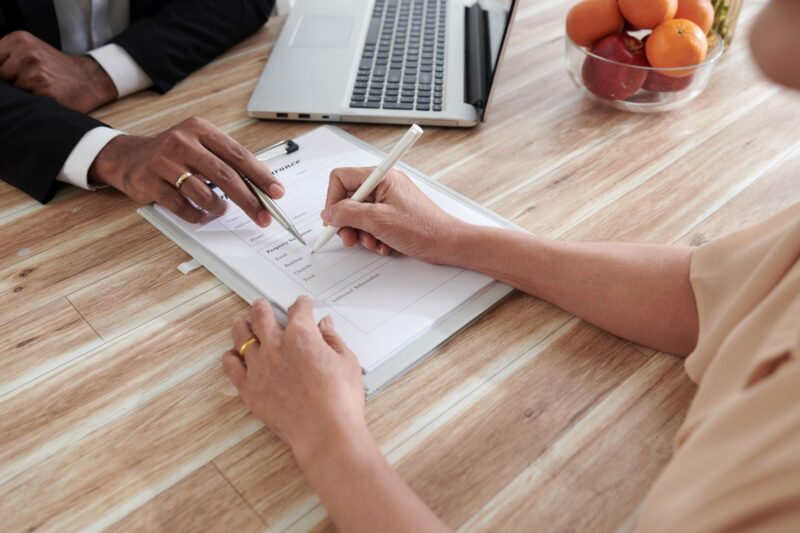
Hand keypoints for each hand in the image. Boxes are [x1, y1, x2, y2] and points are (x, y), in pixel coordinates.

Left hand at [0, 31, 116, 112]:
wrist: (90, 80)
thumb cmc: (60, 70)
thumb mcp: (32, 51)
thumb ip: (9, 58)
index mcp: (20, 40)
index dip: (2, 72)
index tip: (12, 76)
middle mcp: (26, 53)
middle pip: (0, 75)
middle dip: (10, 82)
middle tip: (30, 82)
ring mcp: (35, 72)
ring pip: (11, 89)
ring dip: (22, 93)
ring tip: (38, 89)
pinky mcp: (43, 90)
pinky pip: (26, 100)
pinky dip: (33, 101)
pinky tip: (45, 96)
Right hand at [89, 117, 284, 225]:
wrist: (129, 157)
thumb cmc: (175, 155)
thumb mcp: (202, 147)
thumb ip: (230, 161)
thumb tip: (264, 182)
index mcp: (200, 130)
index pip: (238, 154)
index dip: (260, 175)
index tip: (277, 192)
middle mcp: (182, 142)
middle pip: (225, 175)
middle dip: (248, 200)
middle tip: (263, 216)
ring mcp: (164, 161)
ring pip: (203, 192)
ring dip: (218, 208)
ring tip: (221, 210)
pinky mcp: (149, 181)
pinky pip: (181, 206)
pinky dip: (196, 215)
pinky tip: (201, 215)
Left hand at [222, 297, 366, 464]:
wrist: (325, 431)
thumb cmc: (340, 400)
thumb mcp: (347, 362)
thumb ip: (333, 340)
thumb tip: (326, 326)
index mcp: (302, 336)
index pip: (298, 310)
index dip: (301, 304)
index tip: (301, 304)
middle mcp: (276, 346)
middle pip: (261, 316)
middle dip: (262, 307)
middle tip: (261, 305)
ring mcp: (259, 367)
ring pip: (242, 336)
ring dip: (241, 325)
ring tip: (240, 322)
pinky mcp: (249, 388)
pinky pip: (231, 366)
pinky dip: (231, 357)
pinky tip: (232, 355)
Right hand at [320, 167, 465, 263]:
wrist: (446, 244)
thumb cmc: (422, 228)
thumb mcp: (377, 220)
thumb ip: (347, 214)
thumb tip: (329, 214)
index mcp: (381, 177)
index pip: (341, 178)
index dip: (332, 200)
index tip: (333, 220)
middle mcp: (383, 186)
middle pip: (348, 200)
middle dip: (347, 222)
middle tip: (350, 238)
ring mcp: (388, 201)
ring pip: (358, 215)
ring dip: (361, 233)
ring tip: (372, 243)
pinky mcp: (392, 216)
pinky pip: (370, 225)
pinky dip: (372, 237)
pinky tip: (383, 245)